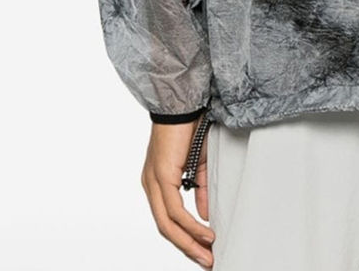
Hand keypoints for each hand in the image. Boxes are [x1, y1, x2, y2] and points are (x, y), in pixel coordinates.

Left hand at [141, 120, 215, 267]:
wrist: (183, 104)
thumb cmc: (189, 128)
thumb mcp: (197, 164)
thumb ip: (199, 190)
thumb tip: (204, 215)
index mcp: (157, 183)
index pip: (167, 220)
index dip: (184, 238)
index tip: (202, 251)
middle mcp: (150, 185)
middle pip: (165, 229)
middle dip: (187, 248)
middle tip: (206, 262)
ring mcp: (154, 182)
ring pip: (167, 224)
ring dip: (189, 242)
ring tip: (207, 254)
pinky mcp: (161, 176)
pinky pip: (174, 210)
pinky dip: (190, 225)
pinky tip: (205, 232)